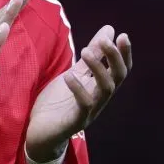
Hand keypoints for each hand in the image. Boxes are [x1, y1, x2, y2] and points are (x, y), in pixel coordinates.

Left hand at [25, 25, 131, 161]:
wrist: (39, 133)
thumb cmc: (58, 103)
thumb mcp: (75, 73)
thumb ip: (92, 55)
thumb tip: (110, 29)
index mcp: (99, 87)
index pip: (120, 69)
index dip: (124, 54)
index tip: (122, 35)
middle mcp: (99, 99)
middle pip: (118, 78)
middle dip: (114, 58)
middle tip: (105, 41)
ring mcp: (90, 111)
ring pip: (106, 90)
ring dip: (98, 69)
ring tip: (85, 50)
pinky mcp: (75, 122)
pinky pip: (84, 106)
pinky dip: (78, 89)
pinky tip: (69, 76)